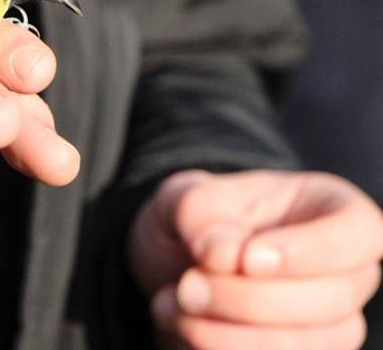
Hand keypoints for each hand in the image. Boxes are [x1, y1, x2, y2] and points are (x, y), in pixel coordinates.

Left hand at [129, 170, 382, 348]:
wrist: (173, 263)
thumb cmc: (197, 219)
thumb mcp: (186, 197)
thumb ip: (201, 213)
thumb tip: (225, 256)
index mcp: (332, 210)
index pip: (359, 233)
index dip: (308, 252)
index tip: (247, 259)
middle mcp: (346, 272)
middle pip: (331, 300)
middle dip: (247, 299)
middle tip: (187, 285)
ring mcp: (329, 324)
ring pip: (303, 345)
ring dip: (226, 334)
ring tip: (172, 303)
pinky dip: (216, 349)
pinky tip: (178, 323)